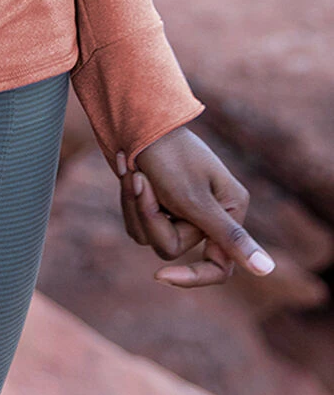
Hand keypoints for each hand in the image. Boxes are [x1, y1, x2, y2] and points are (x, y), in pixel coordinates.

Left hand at [115, 126, 275, 286]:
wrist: (137, 117)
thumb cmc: (170, 155)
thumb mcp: (196, 200)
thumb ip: (228, 237)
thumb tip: (267, 269)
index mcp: (230, 211)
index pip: (219, 267)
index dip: (192, 277)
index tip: (160, 277)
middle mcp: (208, 214)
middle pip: (170, 248)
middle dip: (149, 216)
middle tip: (141, 180)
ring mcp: (180, 209)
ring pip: (148, 236)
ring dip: (134, 204)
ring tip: (134, 171)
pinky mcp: (158, 203)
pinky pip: (137, 221)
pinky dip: (128, 198)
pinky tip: (129, 169)